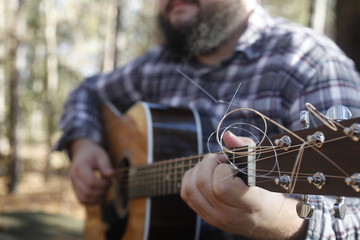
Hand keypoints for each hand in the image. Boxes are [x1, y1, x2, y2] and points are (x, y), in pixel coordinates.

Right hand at [69, 139, 113, 203]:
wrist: (82, 152)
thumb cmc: (93, 153)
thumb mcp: (101, 155)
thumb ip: (106, 165)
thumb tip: (111, 176)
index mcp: (80, 167)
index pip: (91, 182)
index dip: (103, 184)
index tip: (110, 179)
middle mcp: (74, 177)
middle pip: (88, 192)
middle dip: (102, 191)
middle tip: (109, 184)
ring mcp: (73, 184)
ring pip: (84, 199)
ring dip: (98, 197)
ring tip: (105, 189)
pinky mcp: (75, 189)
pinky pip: (82, 200)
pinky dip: (92, 201)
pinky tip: (101, 194)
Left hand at [181, 131, 306, 238]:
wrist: (268, 220)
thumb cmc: (267, 191)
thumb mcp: (263, 168)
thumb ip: (246, 149)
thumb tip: (227, 136)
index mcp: (250, 204)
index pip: (222, 187)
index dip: (223, 169)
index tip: (233, 165)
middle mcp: (230, 215)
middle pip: (202, 184)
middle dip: (209, 163)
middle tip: (221, 160)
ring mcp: (215, 219)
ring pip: (190, 189)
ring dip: (198, 170)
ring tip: (213, 167)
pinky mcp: (205, 217)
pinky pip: (186, 194)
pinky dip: (191, 178)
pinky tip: (204, 174)